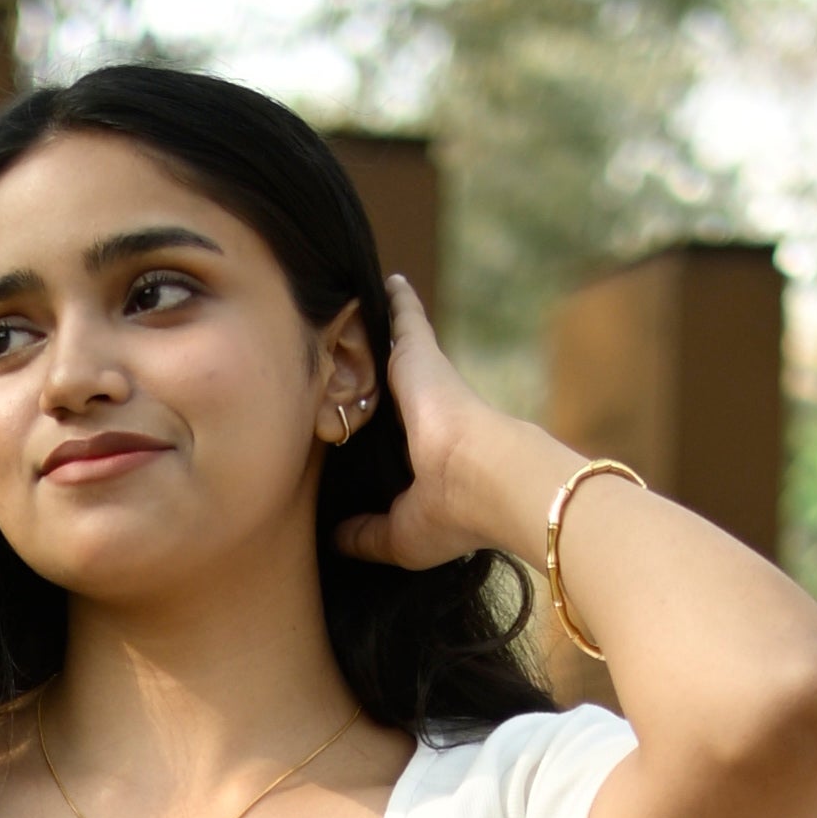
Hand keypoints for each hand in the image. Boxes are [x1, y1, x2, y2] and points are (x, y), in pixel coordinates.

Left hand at [332, 269, 539, 576]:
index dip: (367, 433)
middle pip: (384, 391)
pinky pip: (401, 315)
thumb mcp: (398, 536)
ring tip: (341, 315)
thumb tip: (334, 538)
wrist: (484, 478)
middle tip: (332, 364)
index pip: (386, 440)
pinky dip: (395, 299)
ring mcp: (421, 380)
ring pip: (388, 352)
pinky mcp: (418, 352)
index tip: (344, 428)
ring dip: (372, 334)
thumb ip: (366, 534)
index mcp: (415, 457)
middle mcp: (419, 416)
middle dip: (365, 380)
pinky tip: (380, 278)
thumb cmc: (450, 512)